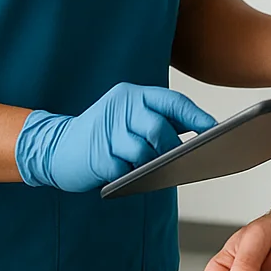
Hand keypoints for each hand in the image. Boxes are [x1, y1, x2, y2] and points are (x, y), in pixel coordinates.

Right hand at [15, 82, 215, 192]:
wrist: (56, 147)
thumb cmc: (105, 134)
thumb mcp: (130, 118)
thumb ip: (161, 120)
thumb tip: (202, 133)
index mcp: (133, 95)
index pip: (172, 101)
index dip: (196, 116)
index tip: (214, 129)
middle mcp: (120, 107)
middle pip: (159, 128)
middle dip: (174, 147)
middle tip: (183, 159)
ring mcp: (106, 131)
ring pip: (143, 151)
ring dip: (152, 164)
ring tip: (153, 167)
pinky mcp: (97, 156)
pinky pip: (126, 170)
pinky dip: (132, 175)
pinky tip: (129, 174)